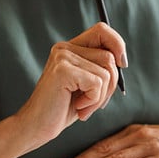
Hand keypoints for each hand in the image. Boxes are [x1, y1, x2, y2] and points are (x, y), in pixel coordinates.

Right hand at [15, 22, 126, 144]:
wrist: (36, 126)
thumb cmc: (62, 108)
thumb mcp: (86, 84)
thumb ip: (101, 67)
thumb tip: (122, 60)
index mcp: (70, 47)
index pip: (102, 30)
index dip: (118, 44)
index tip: (122, 65)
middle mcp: (64, 48)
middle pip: (109, 56)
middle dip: (110, 85)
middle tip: (92, 102)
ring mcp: (63, 57)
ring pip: (106, 72)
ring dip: (100, 96)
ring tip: (83, 106)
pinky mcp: (63, 71)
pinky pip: (97, 83)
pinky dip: (93, 101)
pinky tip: (78, 107)